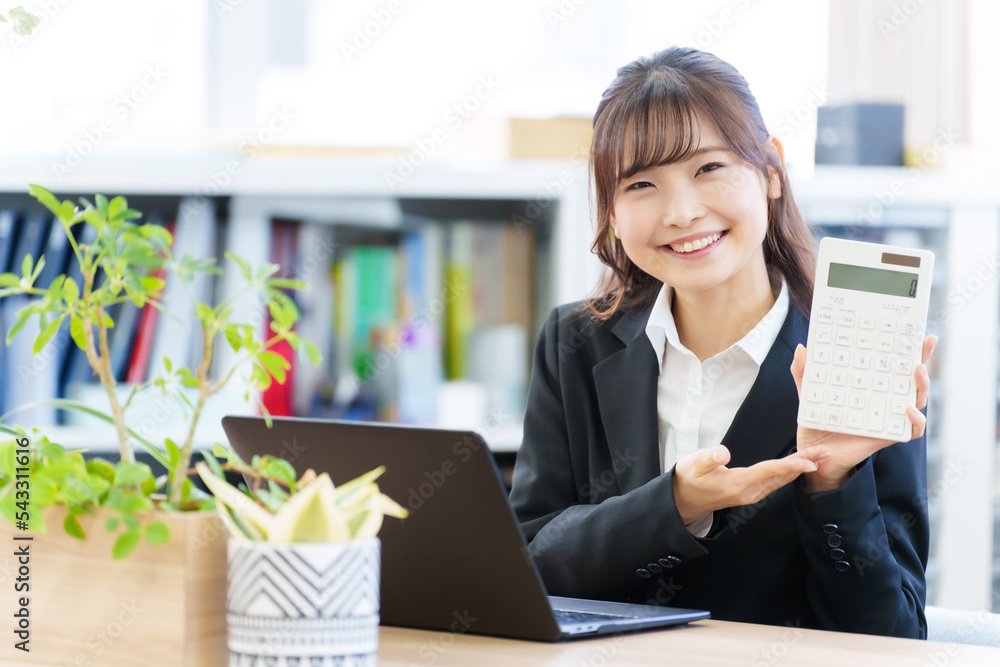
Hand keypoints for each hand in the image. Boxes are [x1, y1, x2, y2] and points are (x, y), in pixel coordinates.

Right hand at [672, 443, 828, 524]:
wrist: (685, 499)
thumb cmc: (689, 479)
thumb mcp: (692, 465)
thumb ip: (708, 458)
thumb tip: (723, 453)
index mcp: (737, 484)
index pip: (768, 472)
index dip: (790, 466)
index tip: (810, 462)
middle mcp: (749, 492)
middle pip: (781, 476)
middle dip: (805, 464)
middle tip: (826, 453)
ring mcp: (752, 494)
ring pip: (781, 479)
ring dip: (801, 468)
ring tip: (820, 456)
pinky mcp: (752, 492)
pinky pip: (776, 482)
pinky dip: (791, 472)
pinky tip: (800, 465)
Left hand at [790, 335, 937, 492]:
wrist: (815, 453)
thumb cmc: (817, 422)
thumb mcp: (808, 394)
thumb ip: (804, 373)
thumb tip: (801, 348)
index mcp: (870, 386)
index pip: (892, 364)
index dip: (907, 348)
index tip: (915, 330)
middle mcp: (884, 399)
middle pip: (911, 378)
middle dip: (923, 358)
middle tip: (926, 342)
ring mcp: (889, 417)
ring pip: (917, 400)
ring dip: (922, 385)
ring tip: (917, 371)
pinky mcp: (889, 436)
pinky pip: (912, 431)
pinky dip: (916, 421)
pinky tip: (909, 410)